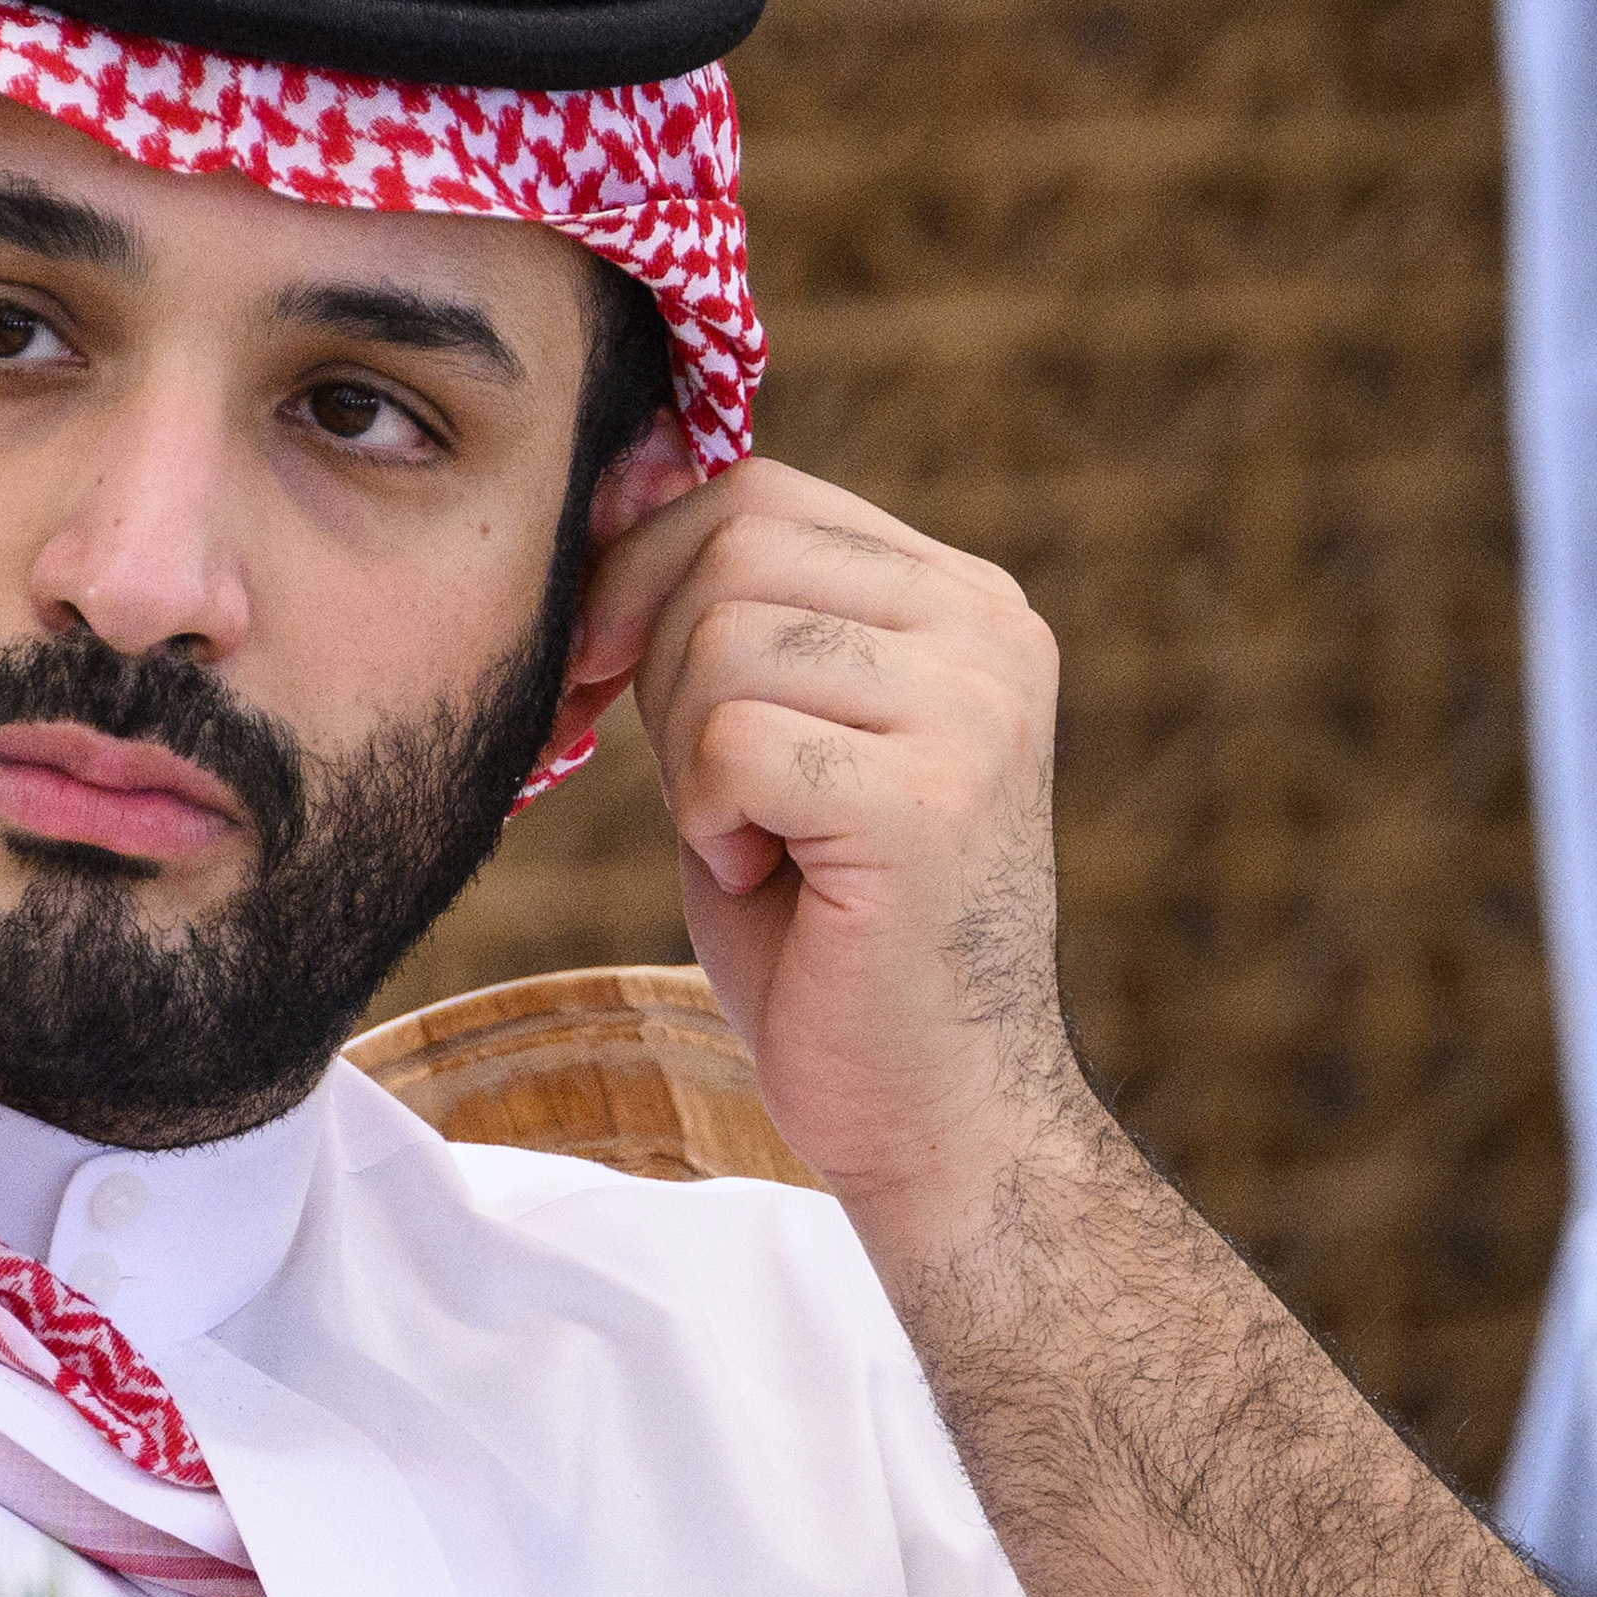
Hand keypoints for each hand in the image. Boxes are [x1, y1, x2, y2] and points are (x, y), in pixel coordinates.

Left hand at [580, 452, 1081, 1229]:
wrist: (933, 1114)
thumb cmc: (830, 940)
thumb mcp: (771, 741)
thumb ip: (721, 621)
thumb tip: (612, 482)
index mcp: (966, 602)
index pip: (761, 495)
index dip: (644, 572)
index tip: (606, 675)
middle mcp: (990, 632)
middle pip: (732, 543)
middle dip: (655, 662)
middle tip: (696, 789)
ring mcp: (973, 709)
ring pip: (721, 640)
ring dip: (686, 758)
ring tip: (753, 841)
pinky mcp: (927, 799)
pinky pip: (732, 741)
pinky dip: (708, 821)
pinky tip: (765, 878)